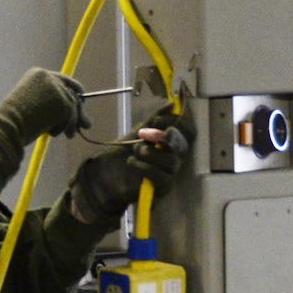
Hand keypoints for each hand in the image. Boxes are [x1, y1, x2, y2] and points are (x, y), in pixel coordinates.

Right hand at [0, 68, 88, 146]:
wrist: (8, 126)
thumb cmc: (14, 121)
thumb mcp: (32, 105)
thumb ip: (51, 104)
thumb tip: (72, 114)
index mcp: (38, 74)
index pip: (62, 80)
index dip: (73, 90)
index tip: (81, 99)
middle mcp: (49, 77)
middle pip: (71, 92)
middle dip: (78, 110)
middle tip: (86, 124)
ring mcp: (57, 90)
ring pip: (73, 106)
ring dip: (70, 123)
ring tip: (68, 136)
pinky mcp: (63, 103)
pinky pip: (70, 118)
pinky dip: (63, 128)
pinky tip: (51, 133)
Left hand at [70, 101, 194, 225]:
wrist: (104, 175)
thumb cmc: (122, 152)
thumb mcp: (137, 132)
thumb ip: (154, 120)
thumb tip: (171, 104)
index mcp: (171, 141)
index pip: (188, 131)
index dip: (178, 123)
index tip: (156, 121)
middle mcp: (174, 157)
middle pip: (182, 146)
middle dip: (161, 137)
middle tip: (143, 134)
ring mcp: (169, 173)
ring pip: (171, 162)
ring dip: (150, 153)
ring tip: (135, 151)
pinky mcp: (162, 188)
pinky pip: (162, 178)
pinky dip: (145, 167)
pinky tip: (131, 162)